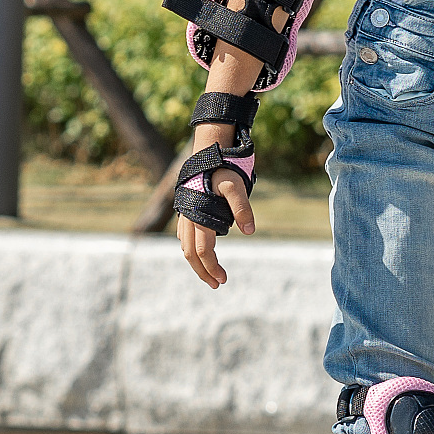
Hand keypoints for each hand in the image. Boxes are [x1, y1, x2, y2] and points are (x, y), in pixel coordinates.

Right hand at [176, 134, 255, 289]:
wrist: (208, 148)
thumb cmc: (223, 167)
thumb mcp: (236, 185)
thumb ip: (242, 207)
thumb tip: (249, 231)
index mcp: (199, 215)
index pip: (203, 250)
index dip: (212, 267)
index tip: (223, 280)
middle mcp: (188, 217)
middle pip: (191, 254)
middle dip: (202, 271)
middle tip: (216, 284)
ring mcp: (185, 212)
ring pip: (184, 245)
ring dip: (196, 262)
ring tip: (208, 272)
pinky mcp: (186, 207)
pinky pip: (183, 234)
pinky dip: (190, 247)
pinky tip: (198, 250)